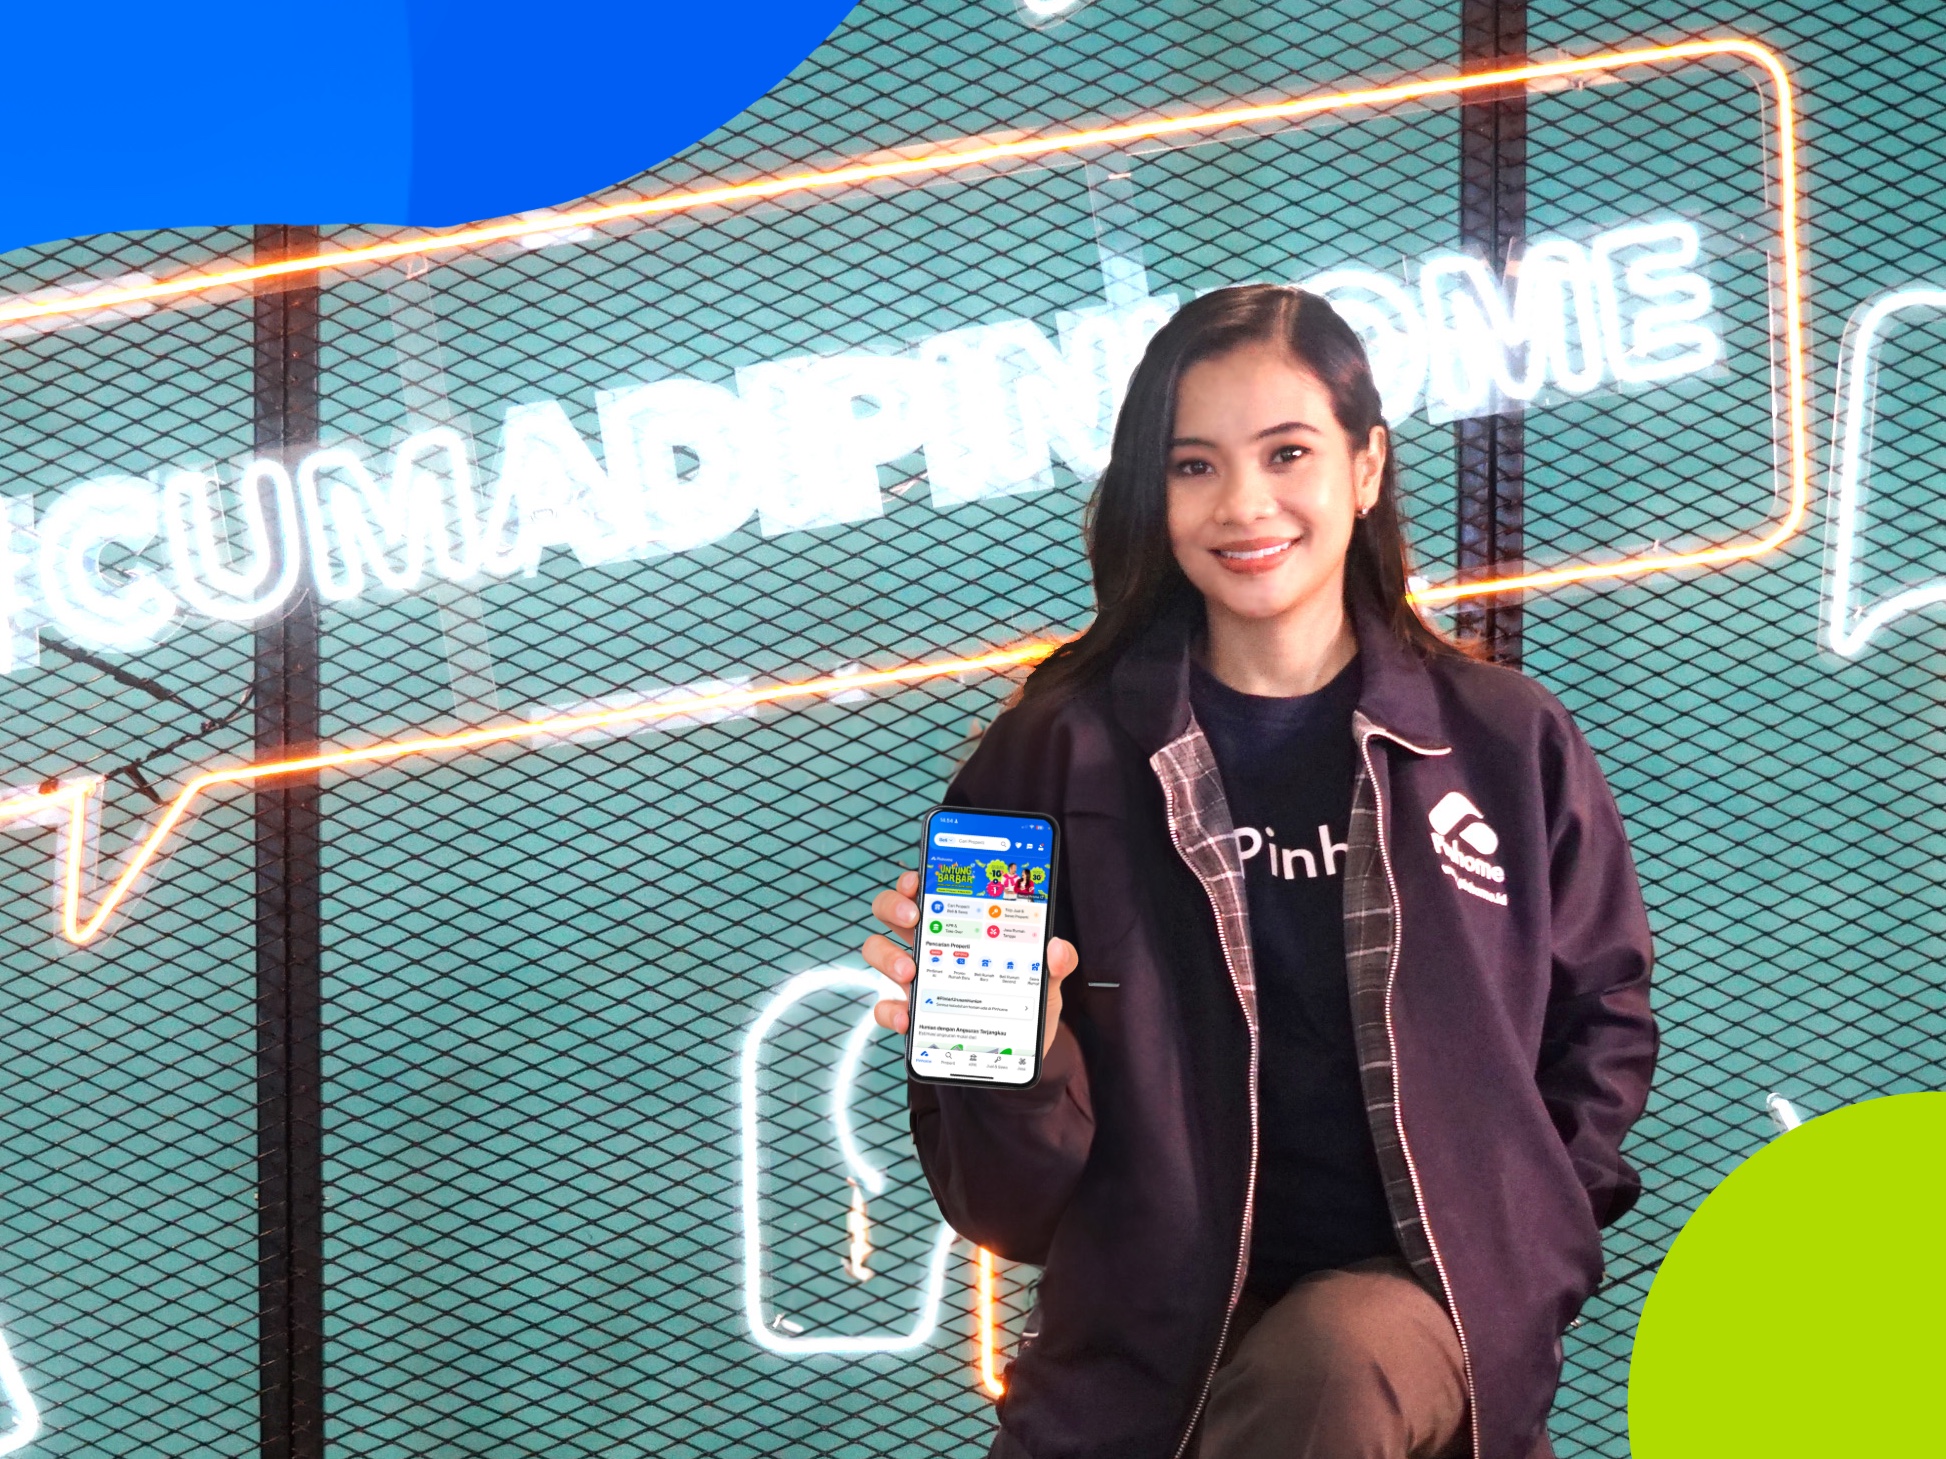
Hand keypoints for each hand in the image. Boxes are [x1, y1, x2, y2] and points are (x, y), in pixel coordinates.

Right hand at [863, 869, 1078, 1058]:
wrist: (1016, 1054)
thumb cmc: (1025, 1008)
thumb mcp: (1046, 983)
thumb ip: (1057, 964)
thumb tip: (1057, 948)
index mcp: (961, 929)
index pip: (929, 893)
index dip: (916, 880)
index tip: (918, 880)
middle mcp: (932, 948)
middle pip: (892, 912)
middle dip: (894, 906)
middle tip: (914, 918)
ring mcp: (917, 980)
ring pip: (879, 951)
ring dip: (887, 956)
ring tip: (910, 971)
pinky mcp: (911, 1015)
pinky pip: (886, 1007)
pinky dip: (890, 1010)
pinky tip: (908, 1018)